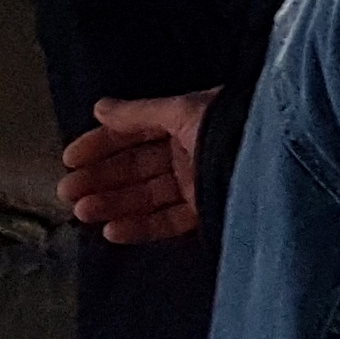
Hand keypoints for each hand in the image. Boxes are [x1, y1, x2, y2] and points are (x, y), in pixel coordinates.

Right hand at [62, 89, 216, 244]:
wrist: (273, 156)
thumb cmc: (229, 125)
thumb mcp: (183, 111)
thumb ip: (139, 113)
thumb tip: (99, 107)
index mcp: (186, 120)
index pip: (136, 132)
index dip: (103, 144)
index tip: (69, 159)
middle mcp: (191, 149)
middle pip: (138, 166)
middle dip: (102, 177)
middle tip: (67, 191)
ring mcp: (199, 180)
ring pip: (148, 194)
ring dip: (114, 203)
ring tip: (82, 210)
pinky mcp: (208, 208)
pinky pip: (169, 220)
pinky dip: (141, 226)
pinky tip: (113, 230)